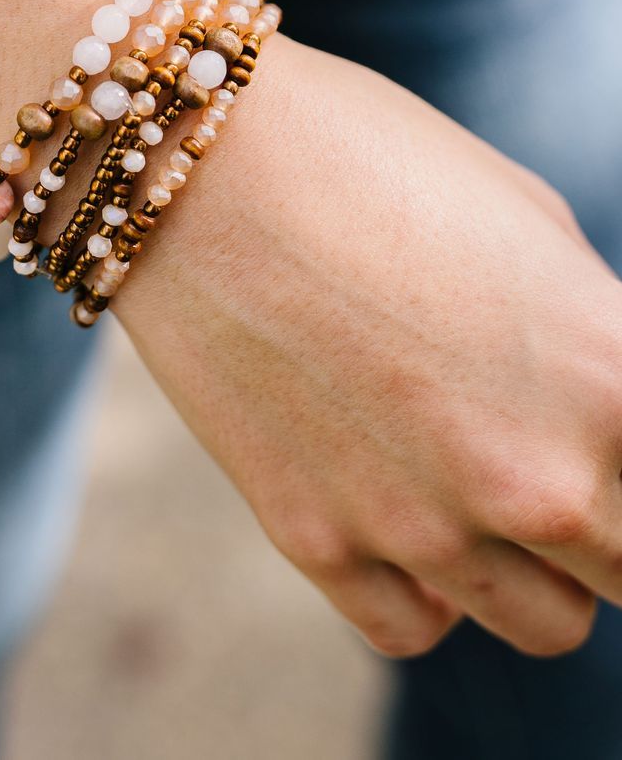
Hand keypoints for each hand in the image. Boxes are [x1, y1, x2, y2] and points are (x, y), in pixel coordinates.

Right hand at [115, 34, 621, 658]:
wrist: (198, 159)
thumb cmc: (371, 153)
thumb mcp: (529, 221)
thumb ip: (592, 338)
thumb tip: (606, 404)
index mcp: (613, 377)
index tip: (604, 424)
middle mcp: (536, 476)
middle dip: (613, 515)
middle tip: (559, 443)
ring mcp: (422, 524)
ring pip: (548, 622)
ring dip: (534, 560)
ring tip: (479, 466)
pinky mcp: (316, 542)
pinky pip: (415, 626)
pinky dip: (425, 585)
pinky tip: (401, 503)